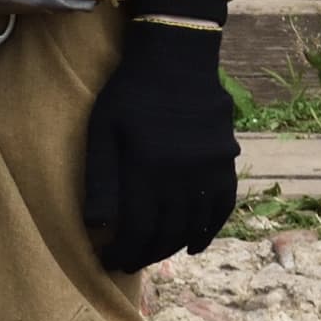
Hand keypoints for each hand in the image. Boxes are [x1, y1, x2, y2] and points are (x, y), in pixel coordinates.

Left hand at [81, 0, 237, 273]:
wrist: (177, 57)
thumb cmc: (130, 92)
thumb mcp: (103, 129)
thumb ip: (100, 179)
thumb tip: (96, 226)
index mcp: (147, 169)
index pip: (137, 228)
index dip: (124, 251)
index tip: (110, 262)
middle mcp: (181, 176)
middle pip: (165, 232)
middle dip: (145, 253)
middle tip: (129, 263)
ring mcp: (208, 169)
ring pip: (193, 224)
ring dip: (173, 246)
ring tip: (154, 254)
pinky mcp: (225, 162)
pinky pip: (222, 206)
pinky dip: (209, 230)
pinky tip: (194, 244)